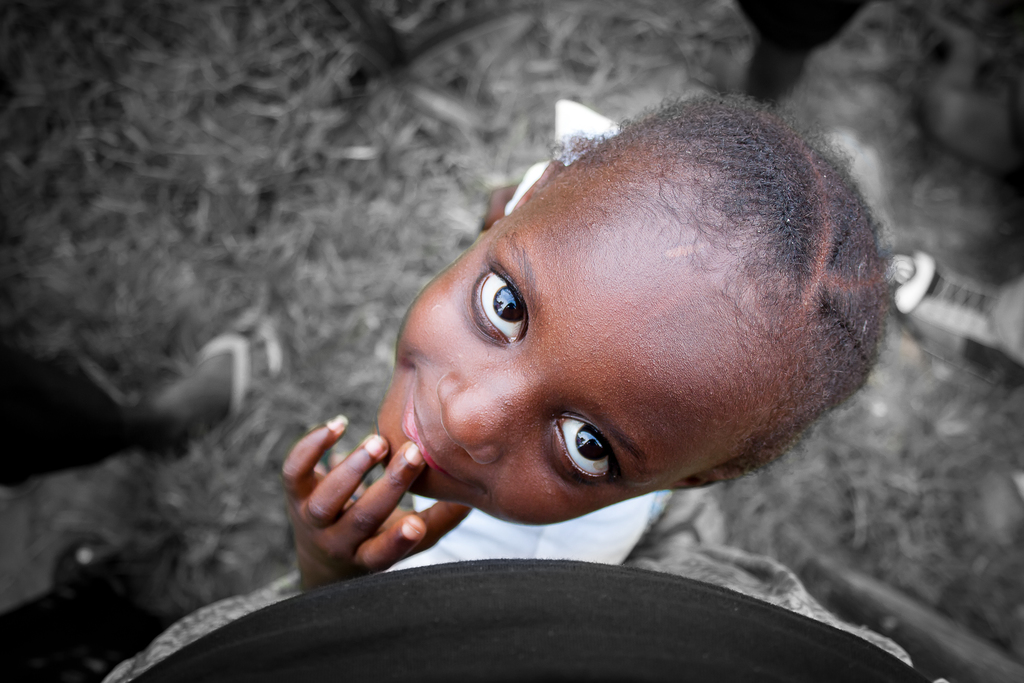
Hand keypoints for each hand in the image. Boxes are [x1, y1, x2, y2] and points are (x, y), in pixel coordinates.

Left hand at [282, 415, 470, 588]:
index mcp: (366, 557)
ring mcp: (312, 518)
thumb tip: (479, 491)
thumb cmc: (378, 541)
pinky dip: (311, 446)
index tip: (416, 524)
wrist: (321, 556)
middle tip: (414, 454)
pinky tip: (338, 425)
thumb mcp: (409, 538)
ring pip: (326, 498)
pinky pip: (294, 470)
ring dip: (354, 468)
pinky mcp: (296, 494)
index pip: (382, 554)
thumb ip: (441, 519)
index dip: (397, 541)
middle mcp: (336, 541)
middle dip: (388, 486)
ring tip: (379, 441)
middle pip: (360, 518)